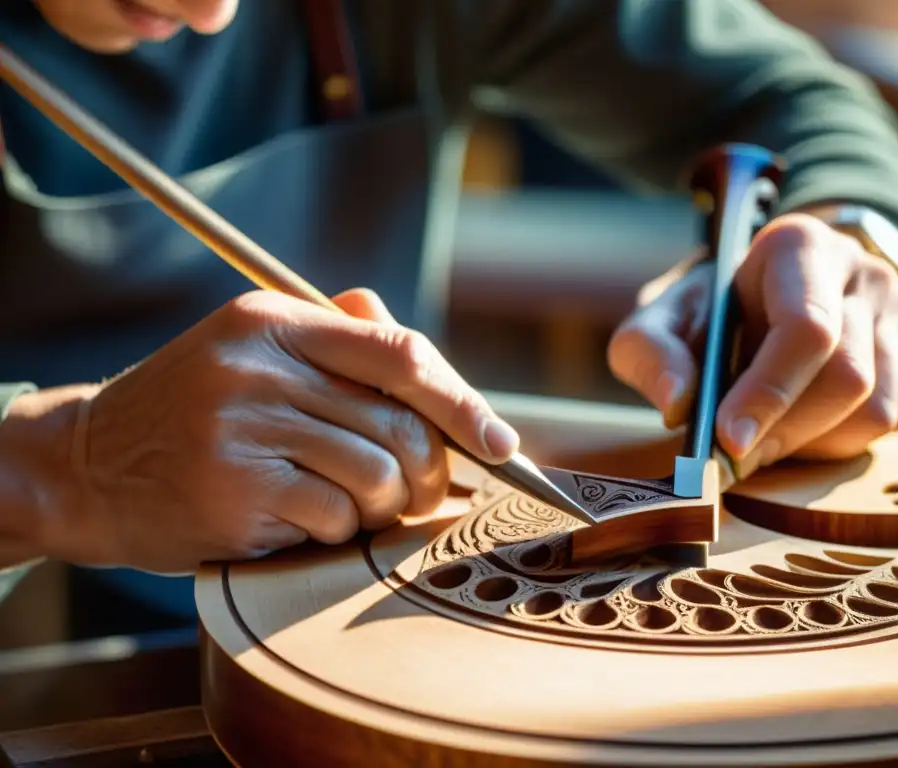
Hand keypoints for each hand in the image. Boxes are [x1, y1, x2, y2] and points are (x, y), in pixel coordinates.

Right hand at [9, 289, 517, 573]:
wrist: (87, 465)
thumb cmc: (193, 414)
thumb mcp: (255, 353)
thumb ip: (342, 344)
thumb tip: (434, 369)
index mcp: (275, 319)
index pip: (400, 355)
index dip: (462, 401)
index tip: (498, 442)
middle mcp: (259, 365)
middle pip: (401, 425)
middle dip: (427, 472)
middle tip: (418, 492)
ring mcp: (242, 427)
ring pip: (375, 476)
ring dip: (381, 506)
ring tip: (350, 506)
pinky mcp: (233, 490)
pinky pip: (334, 518)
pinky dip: (335, 530)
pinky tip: (299, 521)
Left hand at [607, 213, 897, 471]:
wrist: (773, 292)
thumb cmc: (713, 310)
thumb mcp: (663, 319)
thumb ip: (653, 353)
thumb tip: (677, 405)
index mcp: (799, 249)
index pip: (806, 327)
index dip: (769, 392)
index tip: (728, 440)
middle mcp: (863, 274)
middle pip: (847, 377)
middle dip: (785, 431)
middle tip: (735, 457)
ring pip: (878, 409)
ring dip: (813, 443)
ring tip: (766, 436)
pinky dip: (846, 442)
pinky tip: (805, 425)